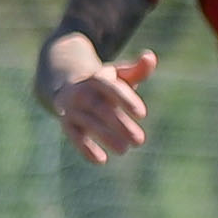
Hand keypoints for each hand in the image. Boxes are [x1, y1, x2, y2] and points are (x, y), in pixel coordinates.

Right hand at [37, 39, 154, 164]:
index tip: (143, 114)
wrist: (69, 87)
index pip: (111, 88)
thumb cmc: (104, 85)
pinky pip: (74, 137)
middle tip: (139, 140)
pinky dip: (85, 149)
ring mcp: (72, 109)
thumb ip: (138, 69)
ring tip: (124, 150)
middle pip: (101, 108)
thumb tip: (150, 57)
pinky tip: (102, 160)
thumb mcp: (120, 75)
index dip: (126, 100)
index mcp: (97, 78)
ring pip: (88, 123)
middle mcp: (82, 92)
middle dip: (120, 124)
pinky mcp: (67, 124)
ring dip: (106, 137)